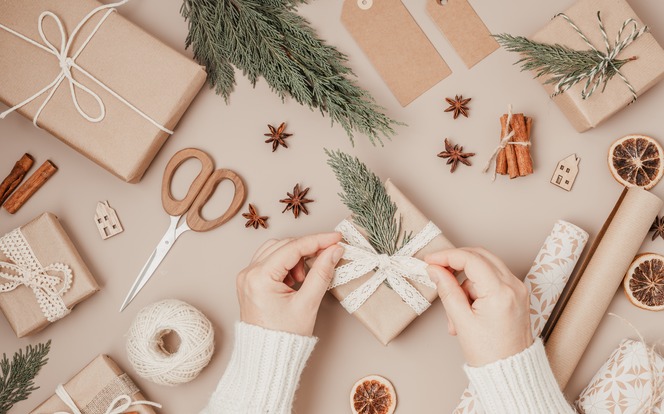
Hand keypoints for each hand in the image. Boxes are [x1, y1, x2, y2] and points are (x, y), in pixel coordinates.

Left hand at [237, 233, 343, 336]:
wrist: (268, 357)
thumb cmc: (284, 336)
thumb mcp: (308, 303)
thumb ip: (322, 273)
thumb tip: (334, 251)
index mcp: (259, 278)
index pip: (292, 248)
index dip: (318, 240)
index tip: (336, 238)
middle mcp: (248, 273)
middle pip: (283, 245)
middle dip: (307, 248)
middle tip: (328, 254)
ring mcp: (246, 277)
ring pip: (275, 250)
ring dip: (295, 255)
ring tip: (306, 276)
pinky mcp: (250, 281)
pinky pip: (269, 260)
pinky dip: (286, 263)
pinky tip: (295, 279)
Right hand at [425, 248, 532, 366]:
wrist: (510, 372)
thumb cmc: (489, 354)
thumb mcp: (461, 320)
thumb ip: (447, 290)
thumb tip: (435, 270)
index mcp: (501, 292)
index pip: (471, 259)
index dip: (447, 256)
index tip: (430, 260)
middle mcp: (514, 286)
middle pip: (480, 256)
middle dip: (456, 262)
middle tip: (437, 270)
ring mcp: (518, 289)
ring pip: (485, 268)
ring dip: (465, 282)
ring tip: (456, 311)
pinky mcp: (517, 294)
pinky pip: (492, 280)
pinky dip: (476, 289)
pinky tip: (468, 310)